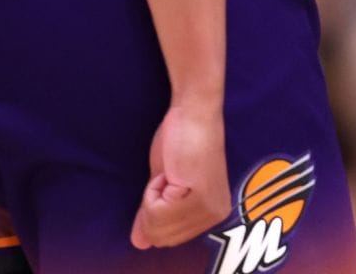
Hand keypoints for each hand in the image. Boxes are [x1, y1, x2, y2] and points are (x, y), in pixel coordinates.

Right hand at [130, 102, 230, 248]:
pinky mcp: (199, 197)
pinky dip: (152, 189)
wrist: (193, 112)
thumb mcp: (164, 186)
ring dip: (152, 197)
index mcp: (212, 214)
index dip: (154, 209)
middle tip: (170, 177)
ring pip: (156, 226)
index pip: (166, 238)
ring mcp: (209, 208)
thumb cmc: (180, 142)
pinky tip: (171, 170)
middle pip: (161, 237)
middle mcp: (216, 215)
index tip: (170, 181)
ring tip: (171, 173)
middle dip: (152, 206)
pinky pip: (155, 212)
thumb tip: (139, 243)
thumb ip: (153, 216)